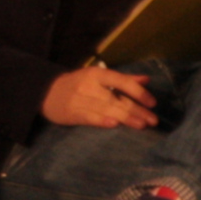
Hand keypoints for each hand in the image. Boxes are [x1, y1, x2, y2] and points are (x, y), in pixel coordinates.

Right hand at [41, 68, 157, 128]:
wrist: (47, 92)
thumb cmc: (78, 84)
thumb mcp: (98, 76)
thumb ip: (123, 79)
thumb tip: (146, 79)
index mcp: (98, 74)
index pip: (121, 82)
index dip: (138, 92)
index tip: (152, 102)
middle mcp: (90, 86)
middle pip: (117, 99)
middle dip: (137, 110)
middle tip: (153, 120)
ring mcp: (80, 100)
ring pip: (107, 110)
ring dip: (126, 118)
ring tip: (142, 125)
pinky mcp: (73, 113)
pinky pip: (90, 118)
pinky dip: (102, 121)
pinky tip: (114, 125)